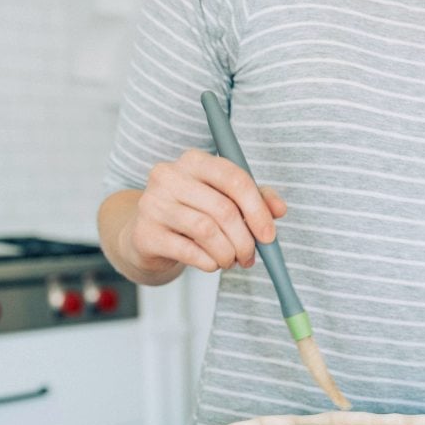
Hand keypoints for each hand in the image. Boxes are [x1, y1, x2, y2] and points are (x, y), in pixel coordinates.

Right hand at [123, 149, 286, 274]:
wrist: (148, 236)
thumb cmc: (192, 214)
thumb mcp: (225, 200)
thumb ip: (256, 200)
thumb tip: (279, 209)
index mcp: (194, 161)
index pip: (234, 178)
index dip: (257, 210)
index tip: (269, 235)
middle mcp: (169, 176)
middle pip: (223, 209)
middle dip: (244, 240)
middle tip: (249, 257)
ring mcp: (153, 203)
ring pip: (206, 230)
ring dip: (227, 253)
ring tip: (229, 260)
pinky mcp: (145, 233)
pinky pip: (189, 251)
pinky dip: (208, 262)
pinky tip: (211, 263)